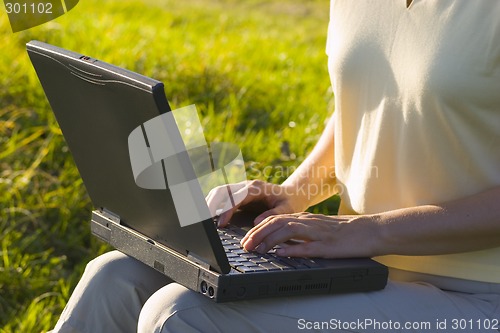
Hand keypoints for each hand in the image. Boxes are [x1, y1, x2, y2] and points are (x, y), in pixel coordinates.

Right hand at [205, 180, 307, 226]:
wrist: (293, 193)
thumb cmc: (290, 202)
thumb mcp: (287, 210)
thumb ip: (273, 214)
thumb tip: (256, 222)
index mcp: (257, 188)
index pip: (237, 197)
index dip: (227, 209)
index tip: (221, 224)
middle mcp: (246, 186)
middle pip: (223, 190)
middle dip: (212, 204)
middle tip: (204, 220)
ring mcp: (241, 190)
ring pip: (220, 192)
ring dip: (210, 203)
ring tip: (203, 219)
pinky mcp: (238, 195)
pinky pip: (222, 197)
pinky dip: (214, 204)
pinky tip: (208, 216)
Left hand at [240, 213, 377, 257]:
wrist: (373, 230)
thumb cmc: (347, 232)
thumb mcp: (319, 230)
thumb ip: (301, 234)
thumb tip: (280, 244)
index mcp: (306, 219)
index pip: (275, 219)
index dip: (257, 228)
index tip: (245, 239)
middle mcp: (309, 222)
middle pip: (277, 222)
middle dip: (257, 233)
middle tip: (244, 245)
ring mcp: (319, 233)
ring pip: (288, 231)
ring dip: (269, 240)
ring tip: (257, 249)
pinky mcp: (330, 245)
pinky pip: (309, 246)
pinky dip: (293, 249)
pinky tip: (281, 254)